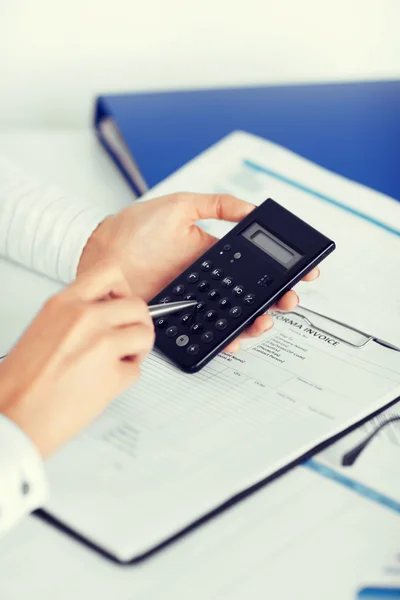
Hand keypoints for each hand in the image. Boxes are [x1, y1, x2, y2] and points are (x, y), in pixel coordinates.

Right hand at [0, 262, 154, 457]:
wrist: (14, 416)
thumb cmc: (21, 381)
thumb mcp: (43, 327)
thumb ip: (75, 315)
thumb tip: (105, 312)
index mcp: (64, 303)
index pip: (110, 272)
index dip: (123, 289)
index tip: (121, 303)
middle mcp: (85, 319)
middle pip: (137, 305)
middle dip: (138, 323)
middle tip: (128, 337)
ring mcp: (102, 345)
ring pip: (145, 334)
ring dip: (138, 349)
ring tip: (119, 360)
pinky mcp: (113, 375)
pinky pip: (137, 370)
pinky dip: (126, 378)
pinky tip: (106, 382)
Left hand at [78, 193, 318, 351]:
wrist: (102, 255)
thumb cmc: (133, 229)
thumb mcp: (178, 206)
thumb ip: (216, 205)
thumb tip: (251, 207)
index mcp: (214, 255)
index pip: (255, 266)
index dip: (281, 270)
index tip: (303, 272)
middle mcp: (209, 281)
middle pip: (252, 296)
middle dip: (277, 300)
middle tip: (288, 299)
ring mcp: (196, 303)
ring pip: (235, 318)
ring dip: (256, 322)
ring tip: (265, 320)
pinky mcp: (180, 321)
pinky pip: (207, 333)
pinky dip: (225, 340)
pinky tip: (235, 338)